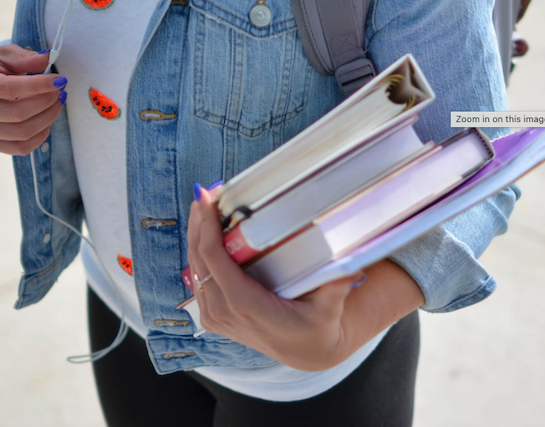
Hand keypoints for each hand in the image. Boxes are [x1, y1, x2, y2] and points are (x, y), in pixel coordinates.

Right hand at [0, 45, 66, 155]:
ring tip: (57, 103)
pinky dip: (40, 135)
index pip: (7, 88)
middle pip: (16, 114)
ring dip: (47, 118)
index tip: (60, 80)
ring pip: (21, 133)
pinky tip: (47, 120)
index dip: (38, 86)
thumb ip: (25, 58)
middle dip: (46, 102)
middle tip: (60, 91)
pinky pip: (20, 148)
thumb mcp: (5, 54)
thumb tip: (47, 59)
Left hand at [187, 186, 362, 371]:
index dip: (206, 227)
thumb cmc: (317, 326)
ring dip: (195, 235)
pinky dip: (198, 252)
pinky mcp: (213, 316)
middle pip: (199, 259)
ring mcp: (215, 317)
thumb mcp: (329, 308)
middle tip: (204, 192)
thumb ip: (336, 287)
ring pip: (194, 268)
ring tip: (203, 205)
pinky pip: (198, 279)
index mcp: (246, 305)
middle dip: (198, 223)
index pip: (214, 260)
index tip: (207, 199)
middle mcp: (224, 312)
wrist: (306, 352)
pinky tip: (203, 231)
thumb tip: (350, 266)